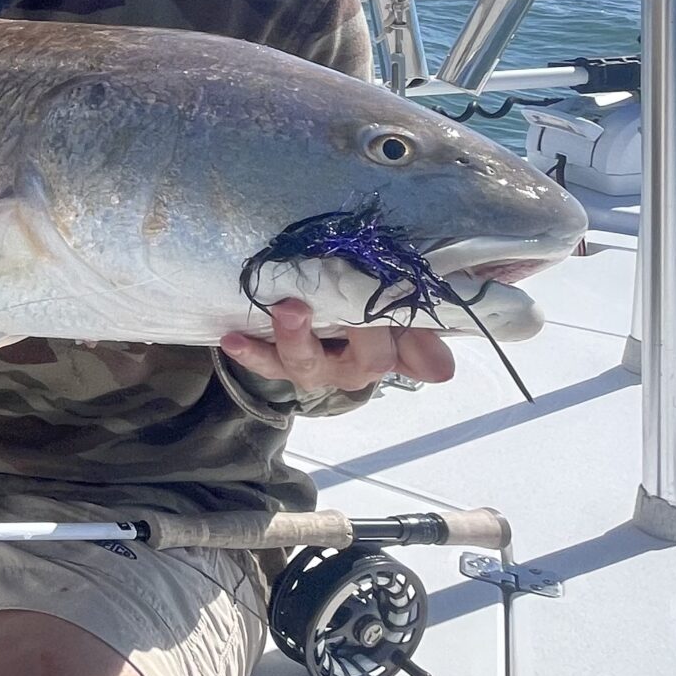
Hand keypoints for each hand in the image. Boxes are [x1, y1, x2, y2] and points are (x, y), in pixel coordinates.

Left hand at [220, 299, 454, 392]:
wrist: (322, 316)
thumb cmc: (367, 311)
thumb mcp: (399, 317)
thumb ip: (419, 334)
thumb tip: (443, 371)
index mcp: (383, 354)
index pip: (401, 354)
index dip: (397, 337)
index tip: (390, 310)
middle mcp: (348, 368)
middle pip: (359, 365)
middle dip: (351, 333)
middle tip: (329, 305)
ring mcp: (312, 365)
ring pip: (306, 365)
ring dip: (296, 339)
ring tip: (286, 310)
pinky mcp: (278, 359)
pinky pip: (265, 362)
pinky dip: (249, 352)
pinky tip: (232, 338)